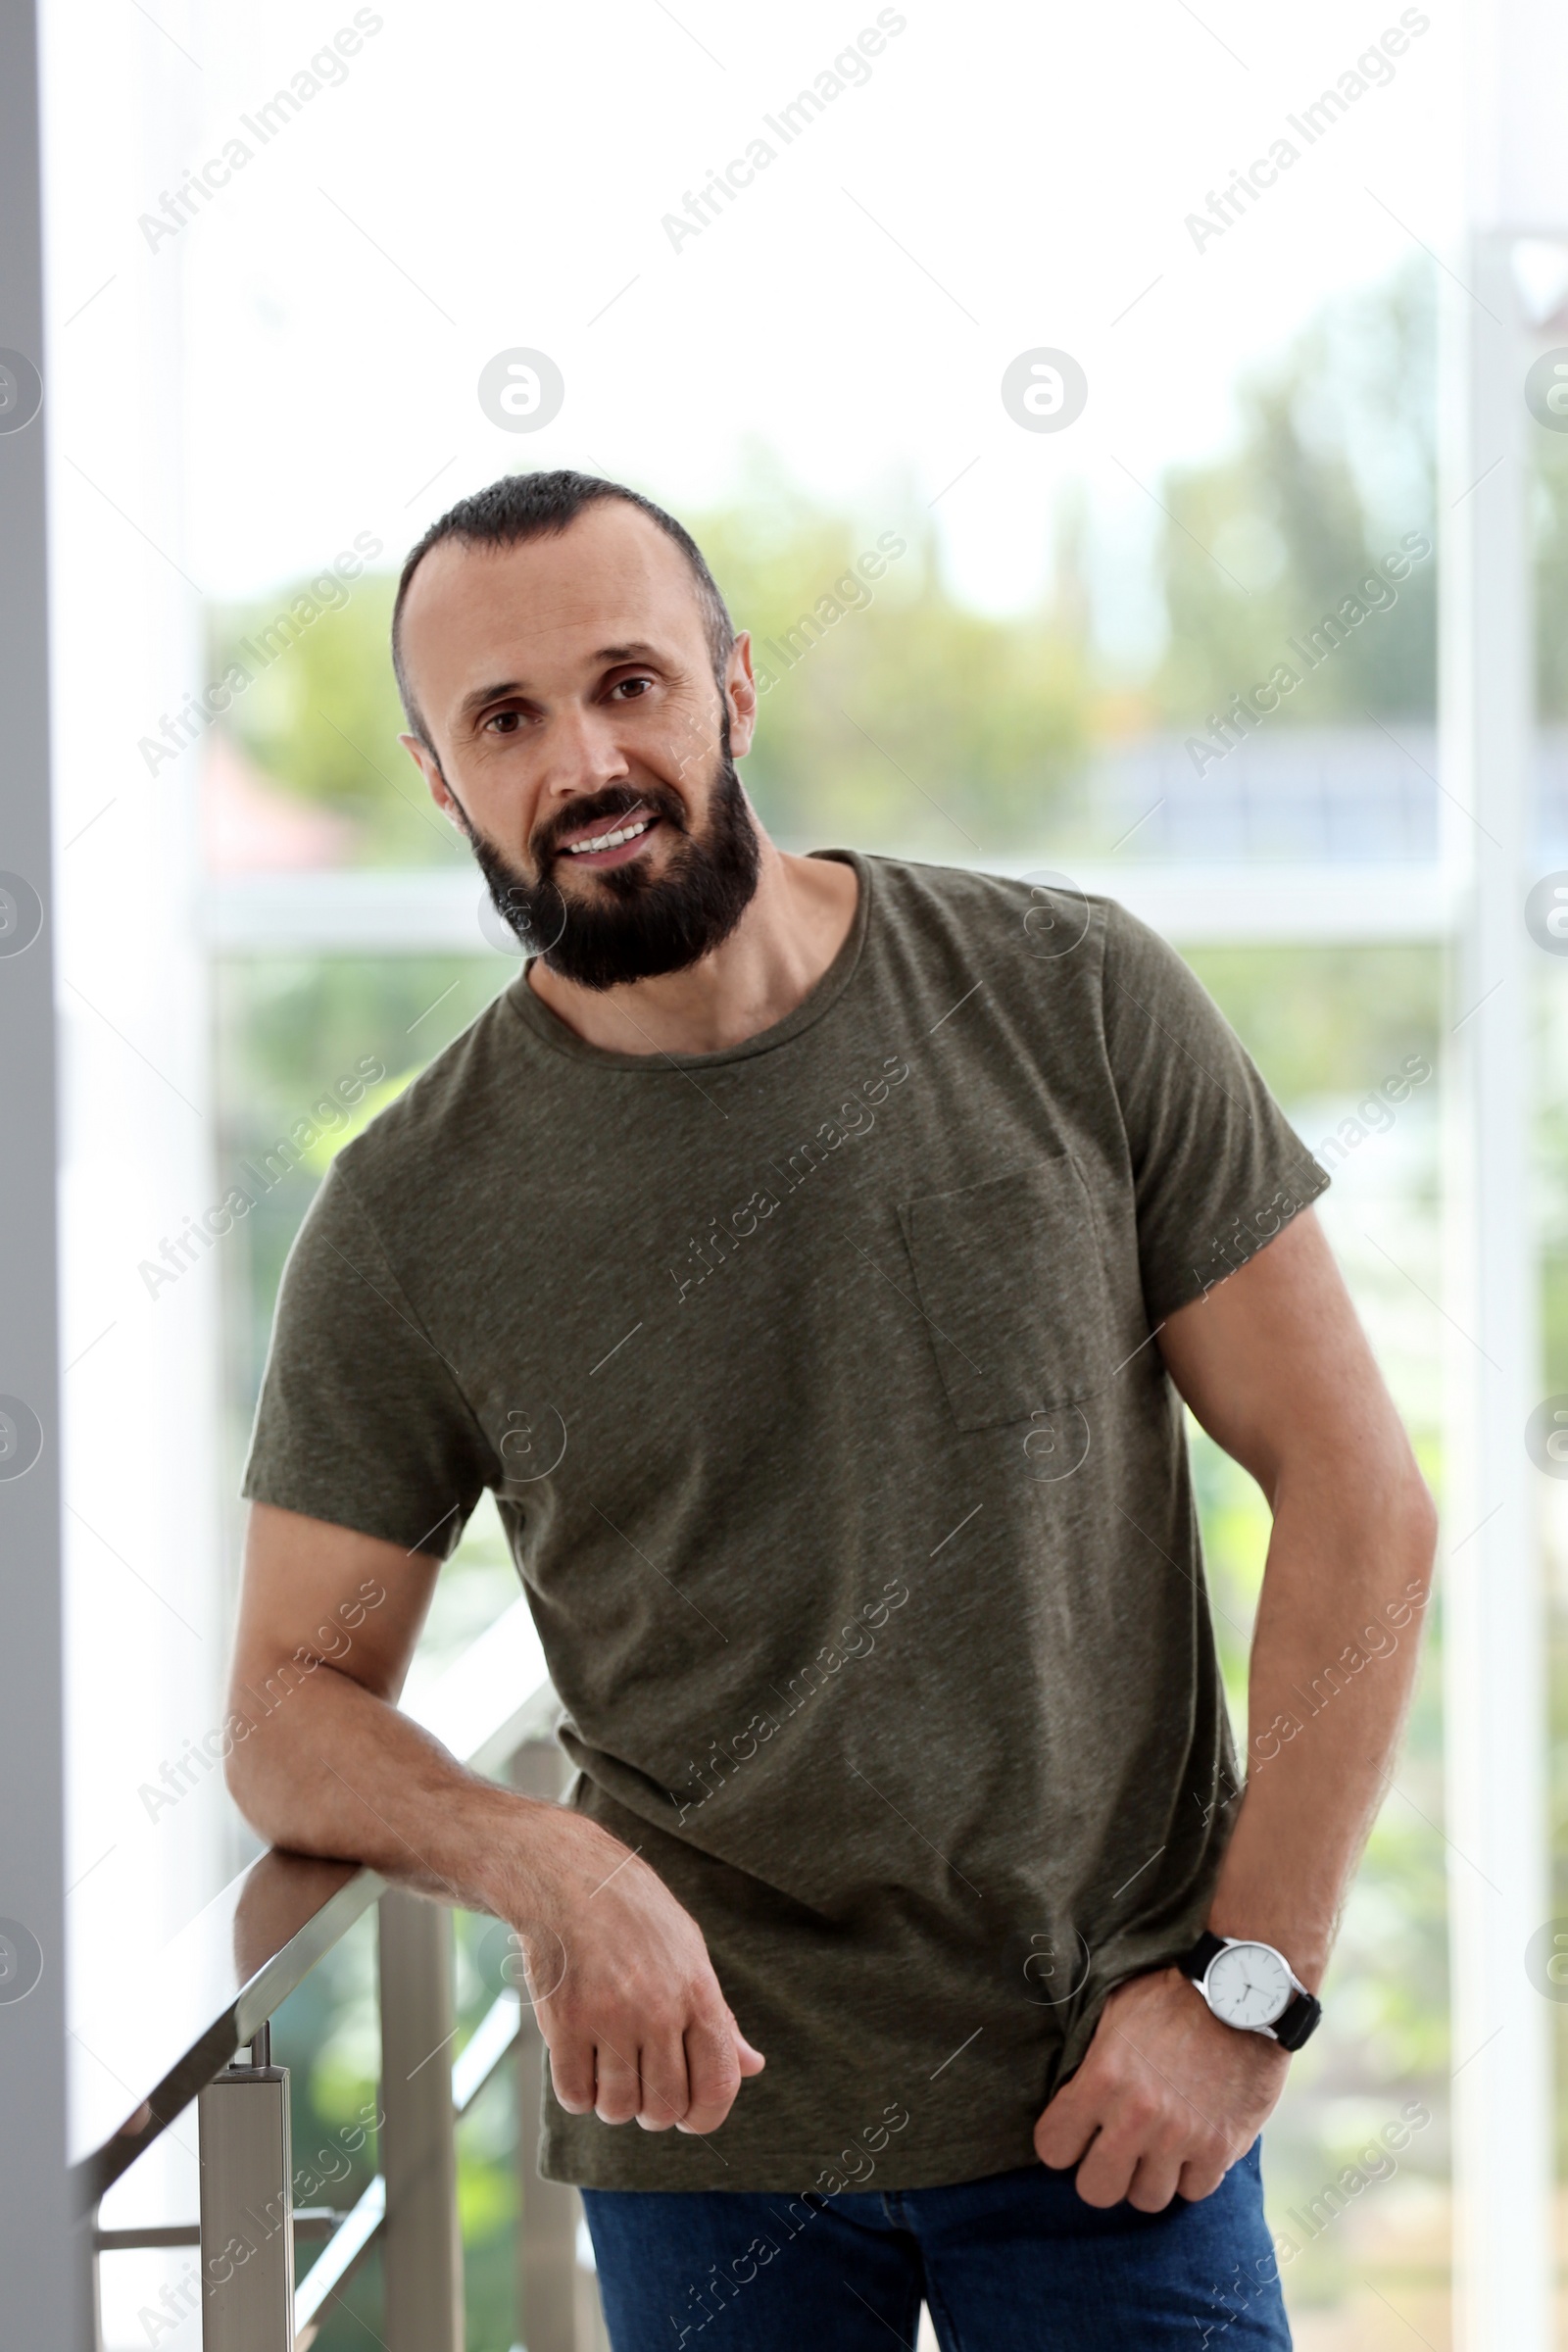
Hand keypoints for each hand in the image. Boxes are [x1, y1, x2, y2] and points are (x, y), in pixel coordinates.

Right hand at [509, 1806, 764, 2133]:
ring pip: (618, 2108)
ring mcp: (609, 2017)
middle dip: (654, 2111)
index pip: (718, 2084)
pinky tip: (581, 2065)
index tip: (690, 2115)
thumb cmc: (634, 1914)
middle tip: (641, 2086)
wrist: (568, 1876)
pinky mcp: (565, 2022)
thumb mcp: (690, 1951)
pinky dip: (578, 2094)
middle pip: (665, 2107)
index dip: (705, 2116)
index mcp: (698, 1992)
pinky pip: (574, 2096)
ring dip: (613, 2104)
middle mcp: (658, 2009)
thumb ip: (719, 2017)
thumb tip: (752, 2066)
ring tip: (609, 2071)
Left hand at [1032, 1967, 1287, 2209]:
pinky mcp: (1221, 2147)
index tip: (1075, 2134)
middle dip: (1100, 2172)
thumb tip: (1065, 2097)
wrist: (1241, 1990)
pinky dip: (1191, 2174)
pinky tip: (1191, 2146)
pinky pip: (1194, 2191)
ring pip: (1146, 2199)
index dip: (1062, 2143)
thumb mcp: (1113, 2015)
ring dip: (1148, 2176)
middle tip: (1113, 2149)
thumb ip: (1088, 2063)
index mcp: (1101, 2079)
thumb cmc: (1170, 1996)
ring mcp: (1180, 2137)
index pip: (1053, 2149)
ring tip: (1155, 2148)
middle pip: (1096, 2190)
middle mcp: (1136, 2117)